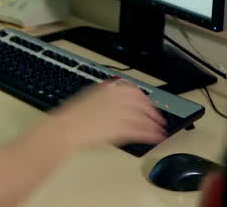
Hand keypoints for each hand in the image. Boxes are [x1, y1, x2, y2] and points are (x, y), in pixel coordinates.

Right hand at [39, 79, 165, 152]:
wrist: (66, 128)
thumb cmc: (72, 115)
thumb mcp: (89, 97)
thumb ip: (105, 96)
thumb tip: (115, 100)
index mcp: (110, 88)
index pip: (135, 91)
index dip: (145, 100)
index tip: (149, 105)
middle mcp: (118, 99)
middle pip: (143, 104)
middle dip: (153, 112)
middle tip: (159, 119)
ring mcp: (120, 114)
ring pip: (144, 119)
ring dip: (154, 125)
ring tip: (160, 131)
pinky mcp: (121, 129)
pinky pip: (140, 131)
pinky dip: (150, 135)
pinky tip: (155, 138)